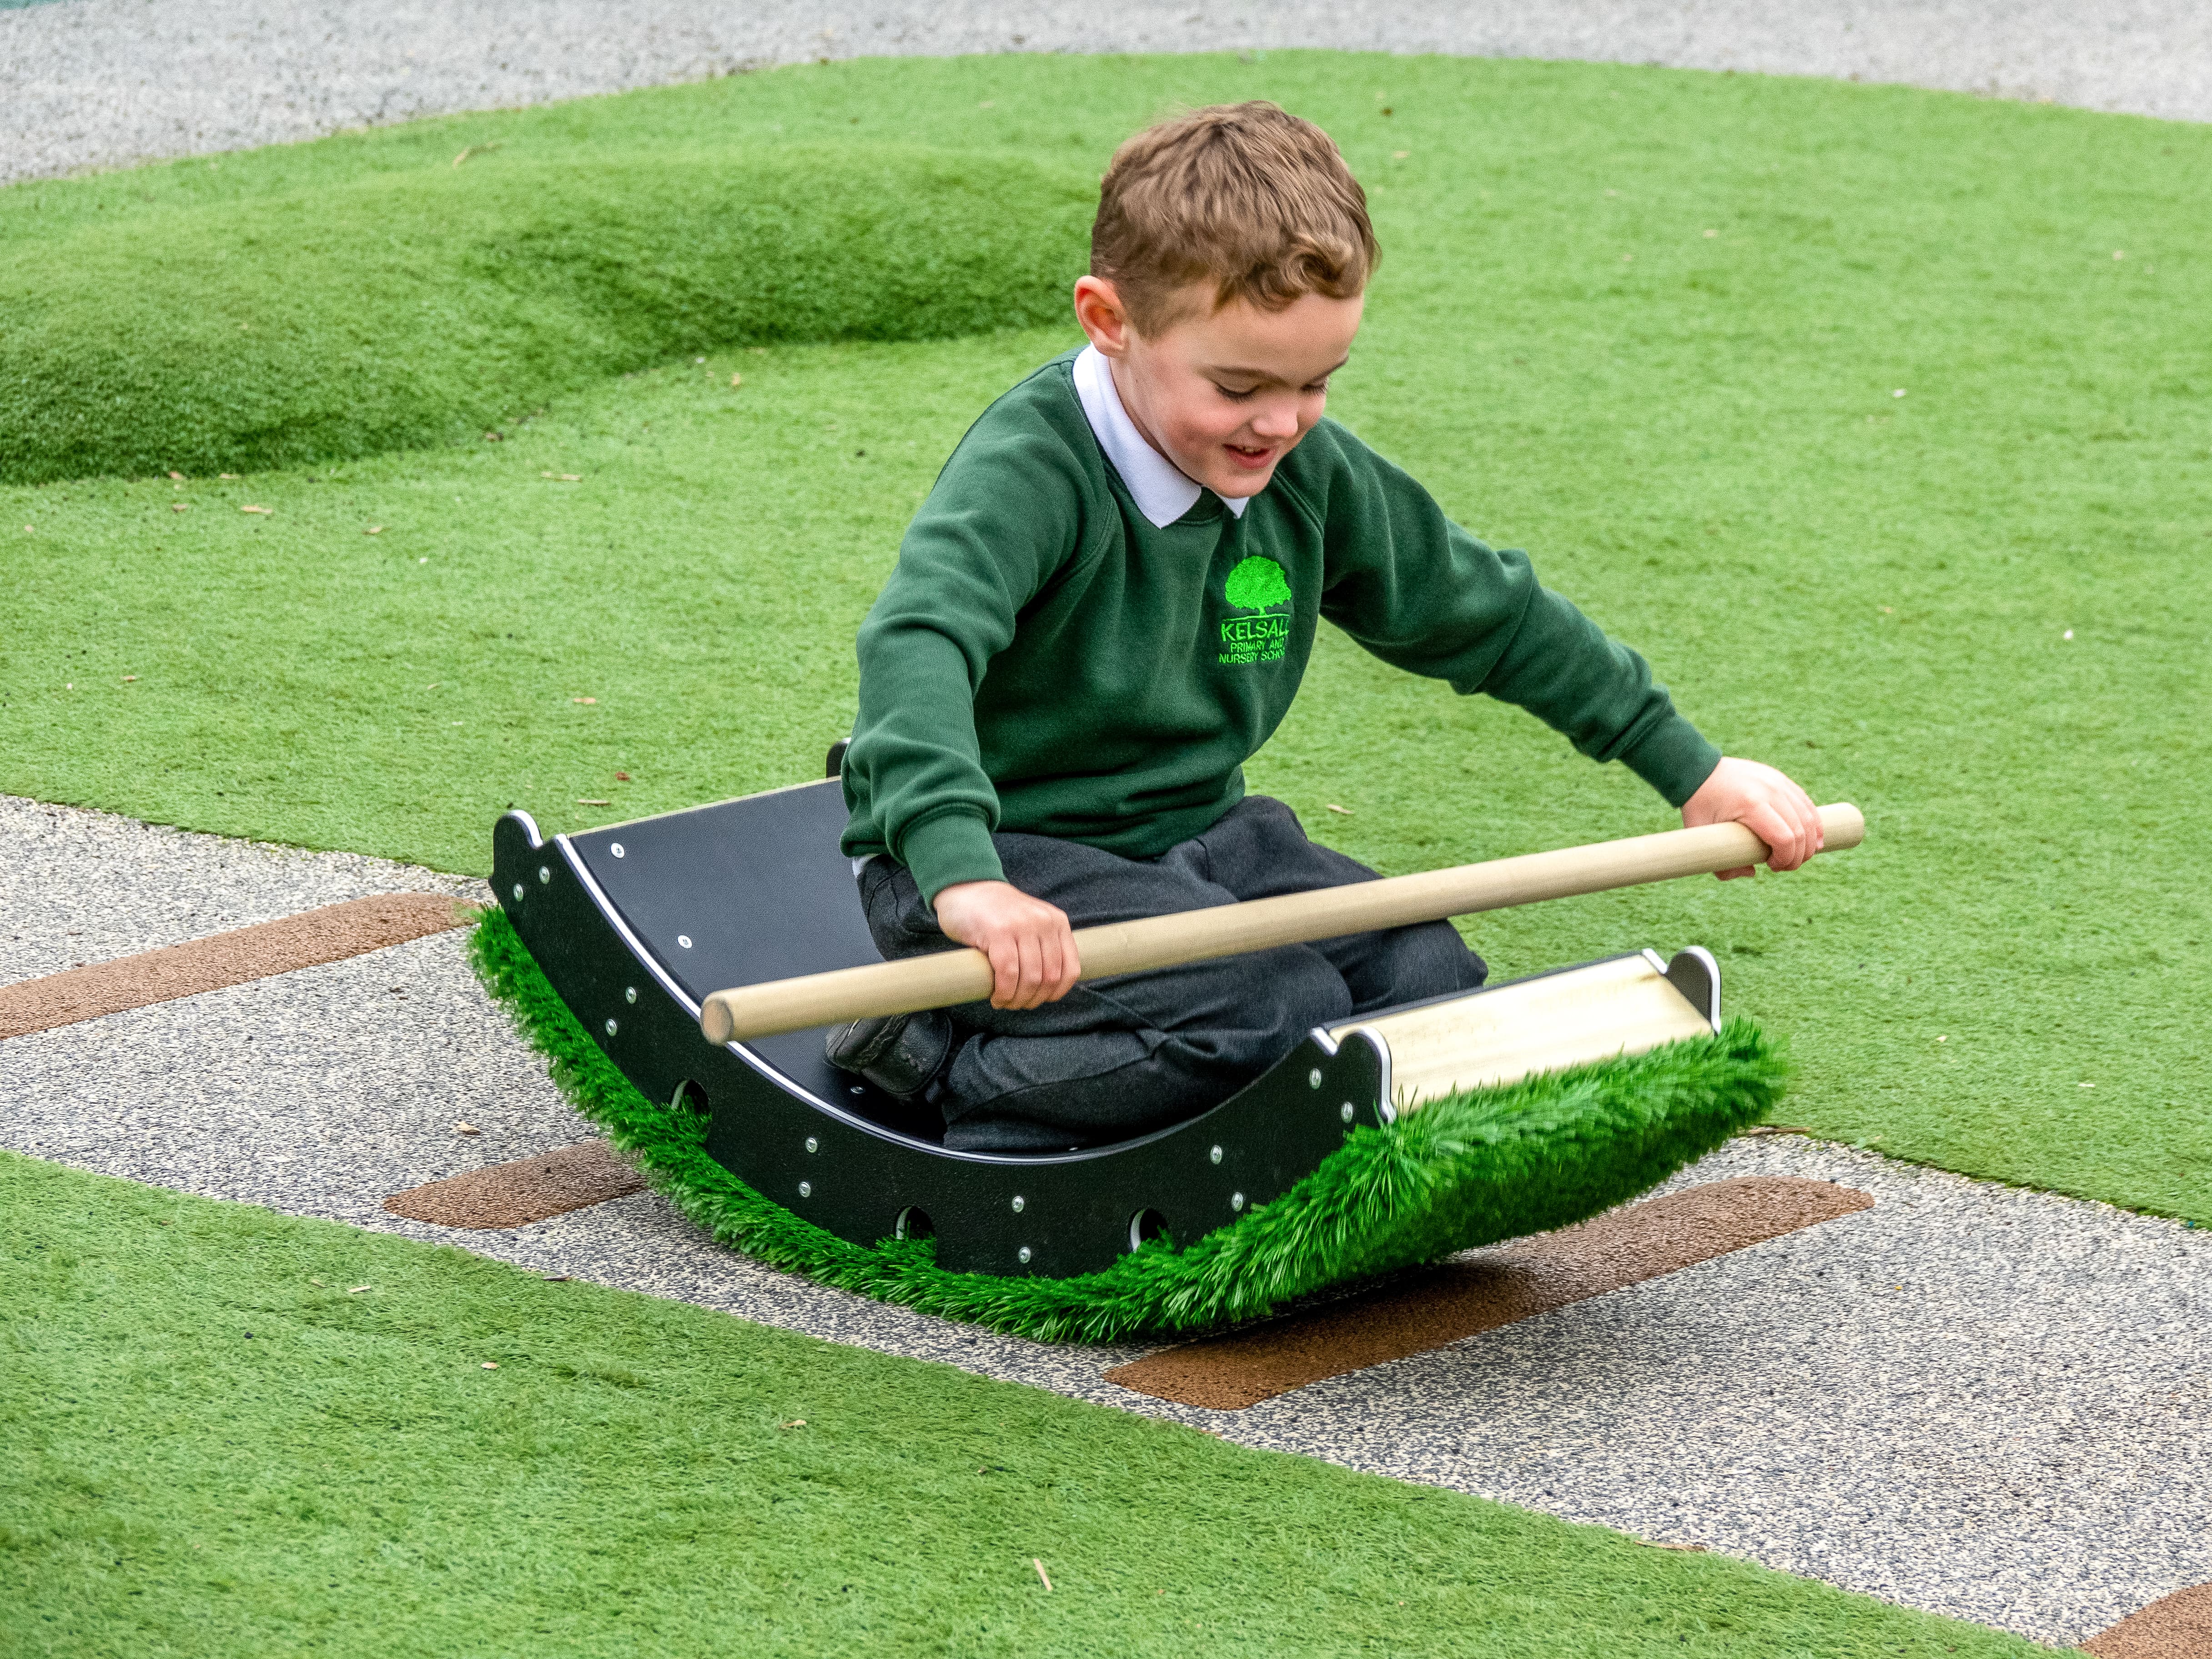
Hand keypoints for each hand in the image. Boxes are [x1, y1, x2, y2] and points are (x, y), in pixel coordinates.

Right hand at [931, 880, 1082, 1009]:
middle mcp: (1044, 922)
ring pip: (1030, 978)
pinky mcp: (998, 931)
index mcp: (1057, 922)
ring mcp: (1021, 925)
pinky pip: (1008, 972)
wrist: (965, 886)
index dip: (1057, 993)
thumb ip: (1043, 945)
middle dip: (1033, 999)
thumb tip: (1050, 987)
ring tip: (1004, 1001)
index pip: (1070, 969)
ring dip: (1017, 999)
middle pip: (1050, 977)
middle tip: (1016, 1004)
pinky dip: (1003, 992)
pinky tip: (996, 996)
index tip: (1041, 999)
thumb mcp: (1031, 923)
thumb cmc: (997, 914)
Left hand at [1682, 757, 1823, 879]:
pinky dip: (1813, 823)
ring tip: (1800, 856)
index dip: (1785, 859)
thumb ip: (1721, 863)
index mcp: (1751, 804)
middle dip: (1798, 855)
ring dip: (1810, 841)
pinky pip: (1806, 803)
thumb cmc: (1700, 805)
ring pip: (1808, 816)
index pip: (1784, 838)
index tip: (1772, 867)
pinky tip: (1813, 839)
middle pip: (1800, 830)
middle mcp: (1770, 791)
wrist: (1700, 770)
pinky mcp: (1782, 779)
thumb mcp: (1702, 835)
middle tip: (1786, 866)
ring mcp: (1778, 782)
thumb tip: (1751, 872)